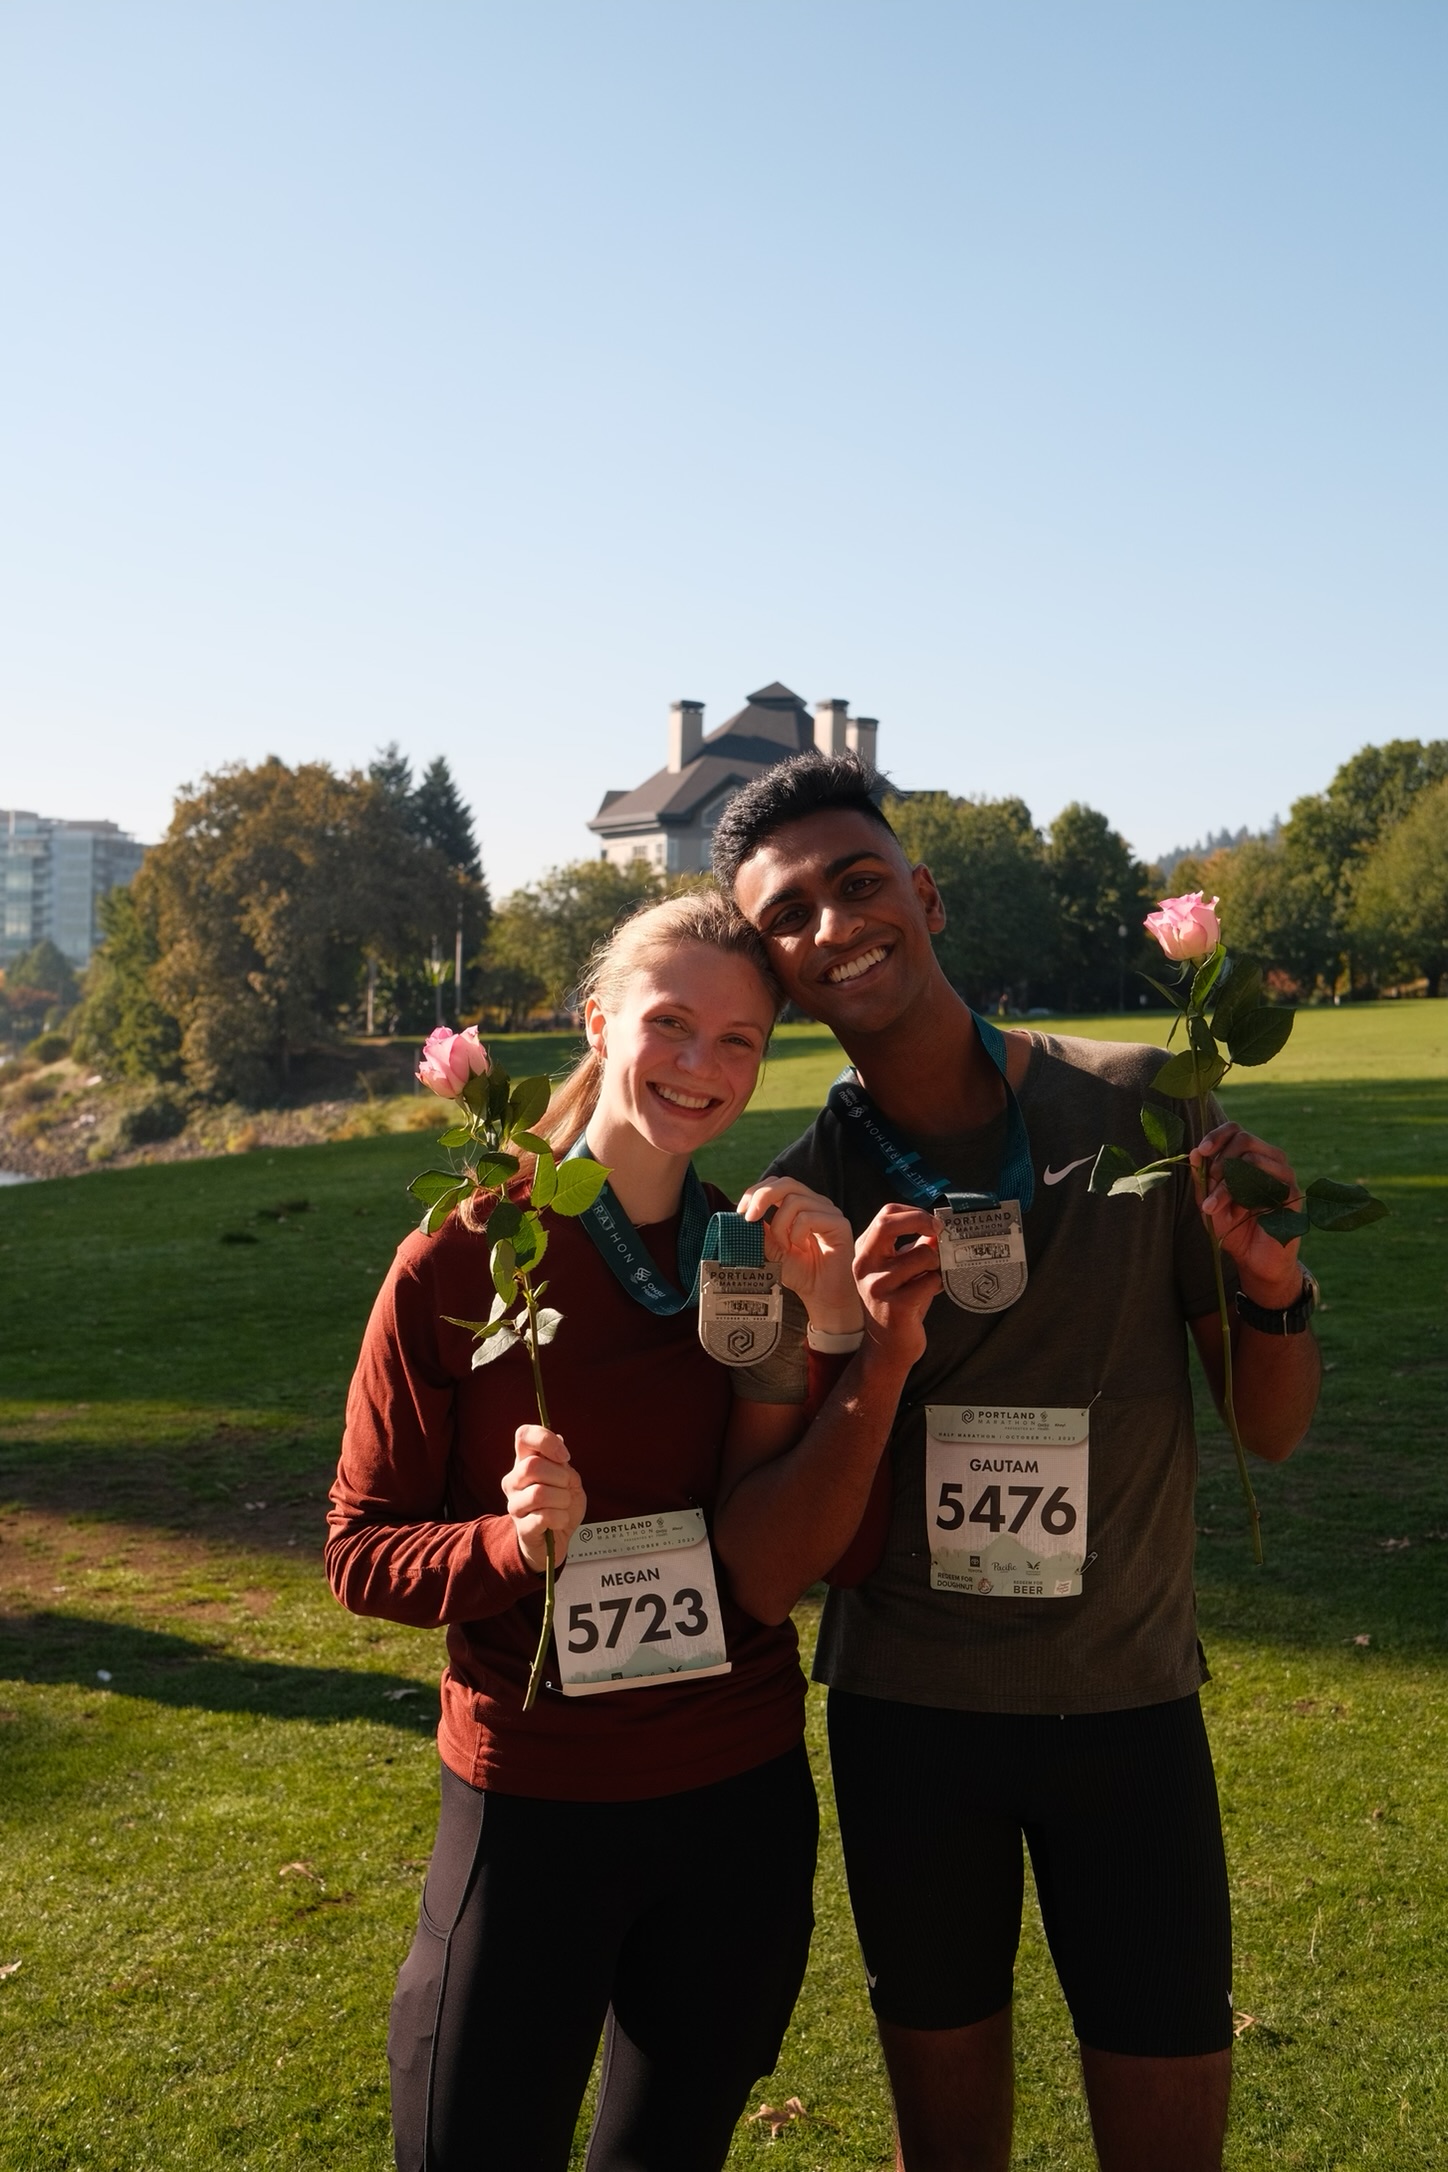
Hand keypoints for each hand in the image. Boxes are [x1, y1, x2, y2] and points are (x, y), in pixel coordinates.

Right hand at [501, 1425, 585, 1574]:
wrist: (556, 1540)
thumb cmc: (560, 1505)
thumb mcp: (567, 1478)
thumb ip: (561, 1461)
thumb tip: (558, 1439)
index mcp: (524, 1463)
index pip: (523, 1435)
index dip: (546, 1441)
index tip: (565, 1456)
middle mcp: (513, 1481)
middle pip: (533, 1466)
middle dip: (561, 1477)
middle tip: (567, 1487)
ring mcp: (515, 1505)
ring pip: (539, 1493)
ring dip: (562, 1500)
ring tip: (563, 1506)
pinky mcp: (522, 1528)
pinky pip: (544, 1517)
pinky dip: (561, 1518)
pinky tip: (560, 1521)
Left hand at [738, 1177, 862, 1335]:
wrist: (821, 1295)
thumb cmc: (800, 1272)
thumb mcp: (772, 1248)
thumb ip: (760, 1230)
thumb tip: (741, 1215)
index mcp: (800, 1204)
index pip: (777, 1183)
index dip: (756, 1192)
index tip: (740, 1213)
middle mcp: (816, 1203)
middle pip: (786, 1183)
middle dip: (762, 1197)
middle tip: (749, 1218)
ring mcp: (829, 1211)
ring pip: (794, 1201)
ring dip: (780, 1226)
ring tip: (784, 1246)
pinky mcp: (839, 1223)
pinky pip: (808, 1217)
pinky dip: (796, 1234)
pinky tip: (800, 1248)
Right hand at [852, 1203, 942, 1373]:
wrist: (888, 1347)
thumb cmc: (898, 1304)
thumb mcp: (902, 1270)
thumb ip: (915, 1247)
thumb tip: (938, 1227)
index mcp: (865, 1252)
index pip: (885, 1214)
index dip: (914, 1212)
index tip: (934, 1223)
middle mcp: (864, 1265)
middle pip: (889, 1223)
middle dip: (922, 1221)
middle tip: (941, 1232)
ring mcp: (877, 1285)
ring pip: (922, 1254)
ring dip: (937, 1264)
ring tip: (932, 1277)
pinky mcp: (895, 1305)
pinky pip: (930, 1280)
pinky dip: (938, 1284)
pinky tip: (931, 1293)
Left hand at [1191, 1122, 1304, 1305]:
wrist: (1253, 1260)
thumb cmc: (1232, 1228)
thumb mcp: (1209, 1202)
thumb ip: (1203, 1178)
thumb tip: (1196, 1152)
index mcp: (1250, 1157)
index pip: (1236, 1130)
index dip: (1217, 1135)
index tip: (1202, 1150)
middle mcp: (1270, 1161)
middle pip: (1245, 1139)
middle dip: (1220, 1161)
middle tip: (1210, 1185)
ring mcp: (1284, 1176)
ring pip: (1254, 1160)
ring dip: (1227, 1182)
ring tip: (1214, 1206)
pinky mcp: (1292, 1194)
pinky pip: (1270, 1182)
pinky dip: (1245, 1194)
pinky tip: (1236, 1211)